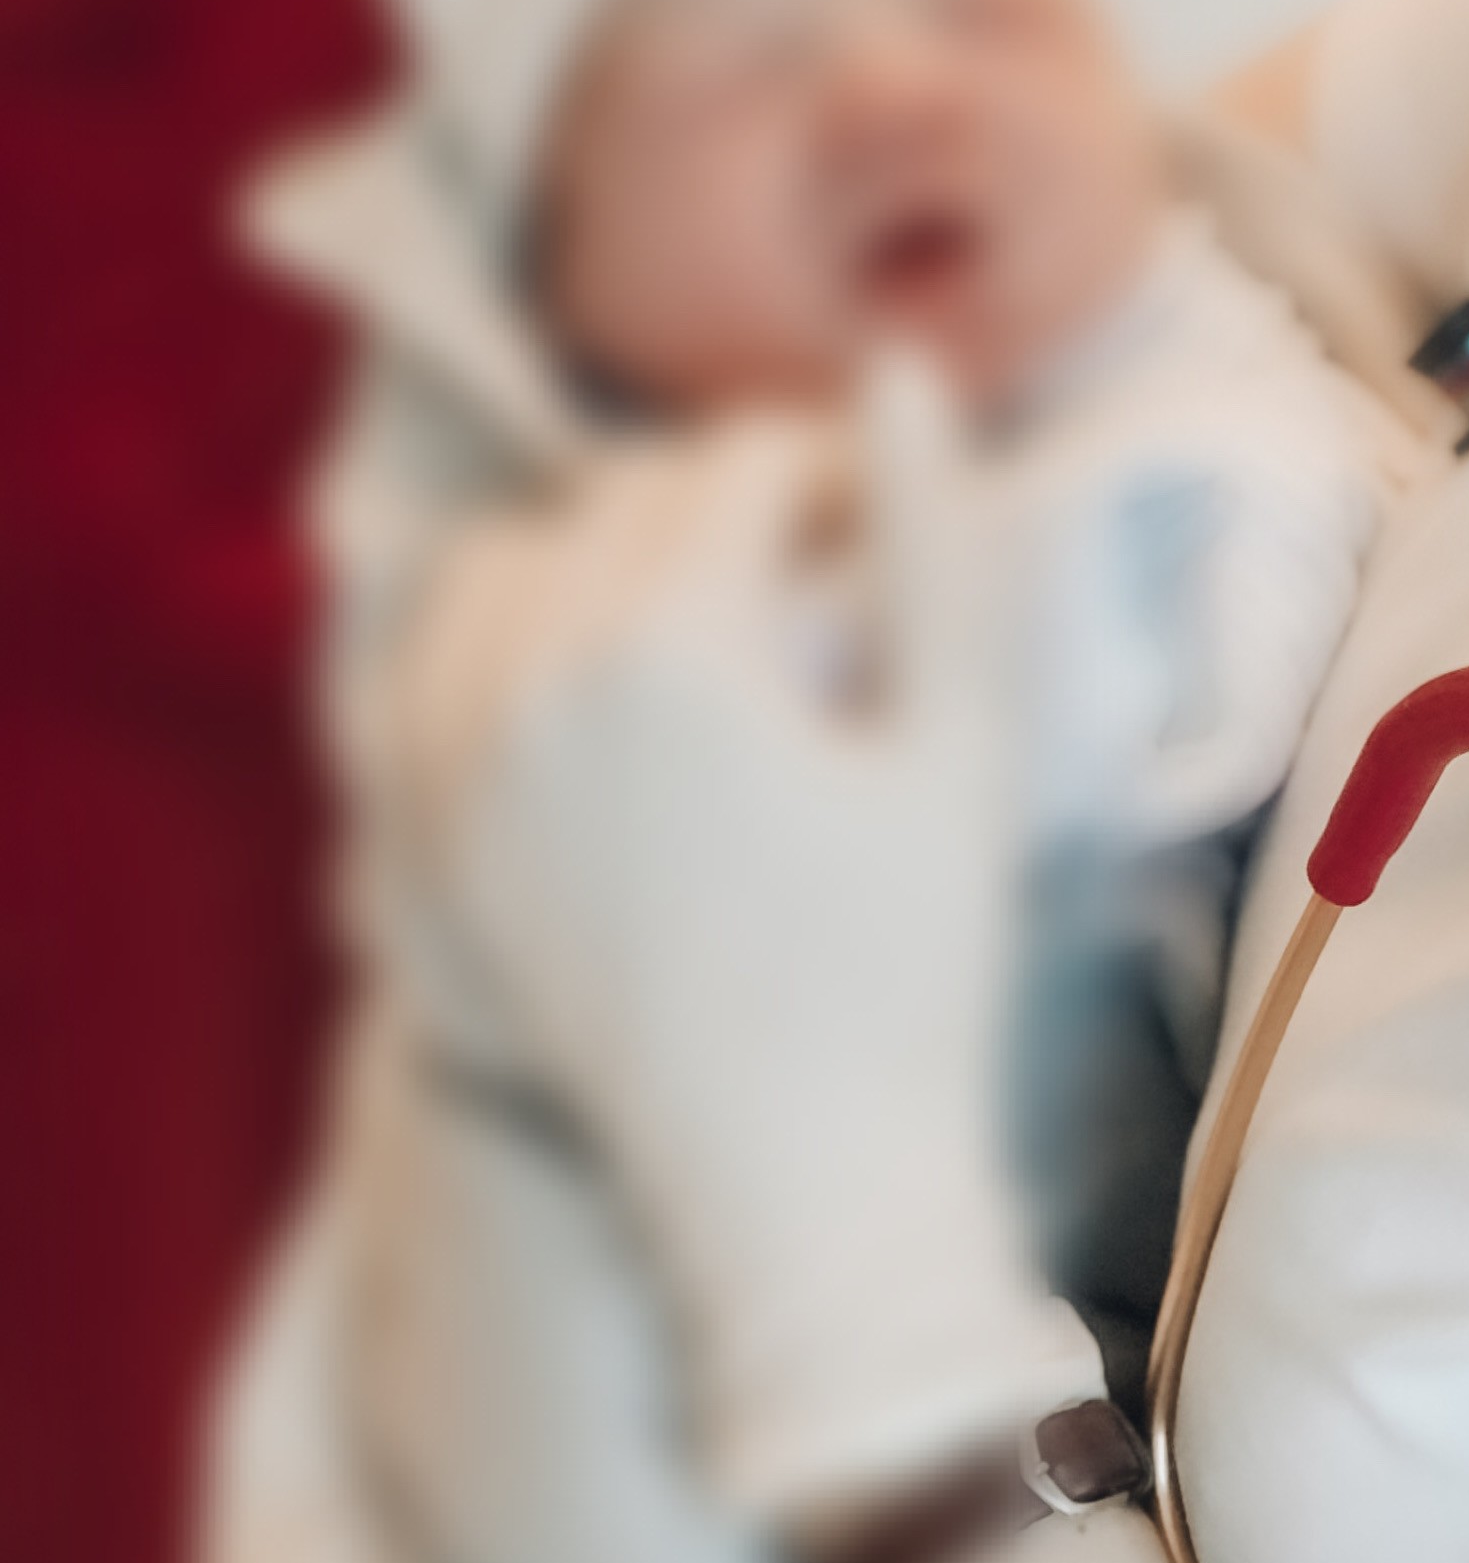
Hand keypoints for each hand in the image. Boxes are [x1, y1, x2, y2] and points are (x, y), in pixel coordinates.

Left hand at [447, 362, 1106, 1532]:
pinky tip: (576, 676)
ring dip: (601, 555)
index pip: (741, 466)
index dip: (833, 472)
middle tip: (820, 568)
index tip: (890, 521)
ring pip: (502, 564)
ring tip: (700, 619)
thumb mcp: (960, 739)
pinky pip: (413, 669)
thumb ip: (932, 537)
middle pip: (624, 501)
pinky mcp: (424, 845)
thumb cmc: (914, 973)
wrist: (801, 1195)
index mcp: (670, 642)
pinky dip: (482, 635)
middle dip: (727, 505)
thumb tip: (894, 367)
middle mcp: (529, 682)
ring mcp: (454, 766)